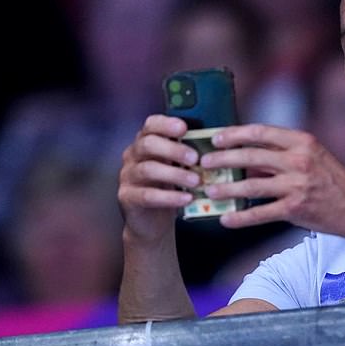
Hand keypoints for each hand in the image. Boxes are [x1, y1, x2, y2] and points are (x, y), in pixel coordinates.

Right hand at [118, 114, 199, 243]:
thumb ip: (189, 154)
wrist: (153, 221)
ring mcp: (128, 176)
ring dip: (175, 174)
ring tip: (196, 181)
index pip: (150, 125)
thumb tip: (216, 144)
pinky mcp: (128, 197)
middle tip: (195, 159)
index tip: (184, 128)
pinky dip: (169, 197)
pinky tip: (187, 199)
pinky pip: (147, 195)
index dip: (166, 124)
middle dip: (173, 150)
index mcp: (146, 142)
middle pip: (147, 144)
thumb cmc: (170, 188)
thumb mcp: (179, 167)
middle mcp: (133, 156)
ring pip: (148, 169)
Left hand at [198, 124, 344, 234]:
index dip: (235, 134)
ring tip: (210, 191)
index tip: (216, 138)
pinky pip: (260, 213)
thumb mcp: (312, 157)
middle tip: (204, 163)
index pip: (261, 132)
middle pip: (251, 156)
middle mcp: (299, 160)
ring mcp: (297, 185)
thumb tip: (246, 159)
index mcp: (302, 141)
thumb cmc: (334, 181)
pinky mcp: (295, 209)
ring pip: (251, 184)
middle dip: (223, 159)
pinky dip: (240, 217)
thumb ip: (281, 155)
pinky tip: (226, 219)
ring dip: (226, 189)